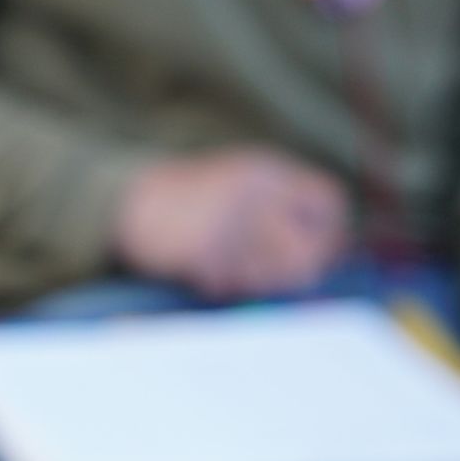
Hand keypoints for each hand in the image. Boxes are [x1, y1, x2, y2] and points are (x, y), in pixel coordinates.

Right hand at [114, 147, 347, 298]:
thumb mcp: (242, 185)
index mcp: (267, 173)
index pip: (327, 205)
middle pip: (306, 252)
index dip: (329, 236)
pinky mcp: (200, 252)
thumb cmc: (192, 201)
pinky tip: (203, 272)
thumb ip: (282, 211)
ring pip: (269, 278)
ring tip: (232, 272)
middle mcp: (253, 195)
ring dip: (254, 284)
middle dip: (296, 273)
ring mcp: (227, 224)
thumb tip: (321, 259)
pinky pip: (228, 287)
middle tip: (277, 280)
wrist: (131, 202)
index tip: (318, 254)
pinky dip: (220, 287)